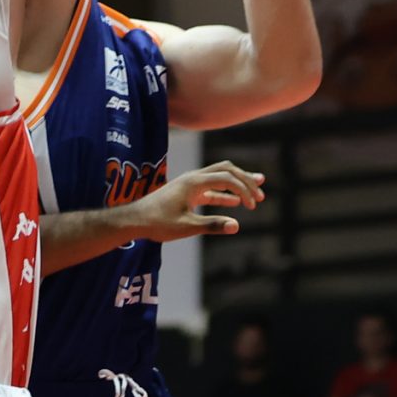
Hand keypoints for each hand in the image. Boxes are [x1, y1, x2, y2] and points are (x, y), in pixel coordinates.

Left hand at [124, 162, 264, 240]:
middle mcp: (194, 178)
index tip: (253, 206)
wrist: (135, 220)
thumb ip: (212, 225)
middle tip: (261, 191)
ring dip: (237, 183)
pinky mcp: (188, 192)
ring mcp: (191, 184)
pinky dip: (225, 194)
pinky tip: (236, 203)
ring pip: (219, 177)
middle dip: (245, 180)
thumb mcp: (186, 227)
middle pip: (226, 170)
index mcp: (194, 182)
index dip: (243, 190)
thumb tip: (237, 226)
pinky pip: (211, 189)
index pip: (227, 178)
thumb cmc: (157, 223)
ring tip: (257, 189)